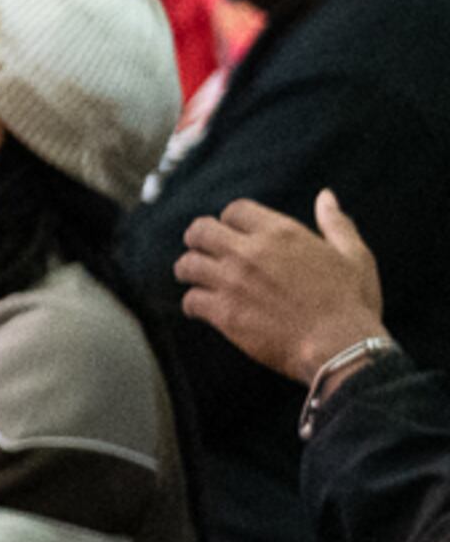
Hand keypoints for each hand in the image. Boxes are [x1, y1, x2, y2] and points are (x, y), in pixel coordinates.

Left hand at [178, 193, 387, 386]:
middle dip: (197, 239)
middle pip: (200, 231)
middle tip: (202, 251)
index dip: (230, 221)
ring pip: (187, 265)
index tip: (233, 234)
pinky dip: (193, 304)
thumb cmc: (352, 302)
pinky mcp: (224, 313)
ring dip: (190, 271)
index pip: (234, 211)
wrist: (340, 346)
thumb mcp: (354, 255)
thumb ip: (335, 223)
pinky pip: (191, 300)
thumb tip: (326, 195)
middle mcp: (251, 252)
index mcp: (281, 233)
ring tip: (197, 279)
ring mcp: (233, 282)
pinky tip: (202, 309)